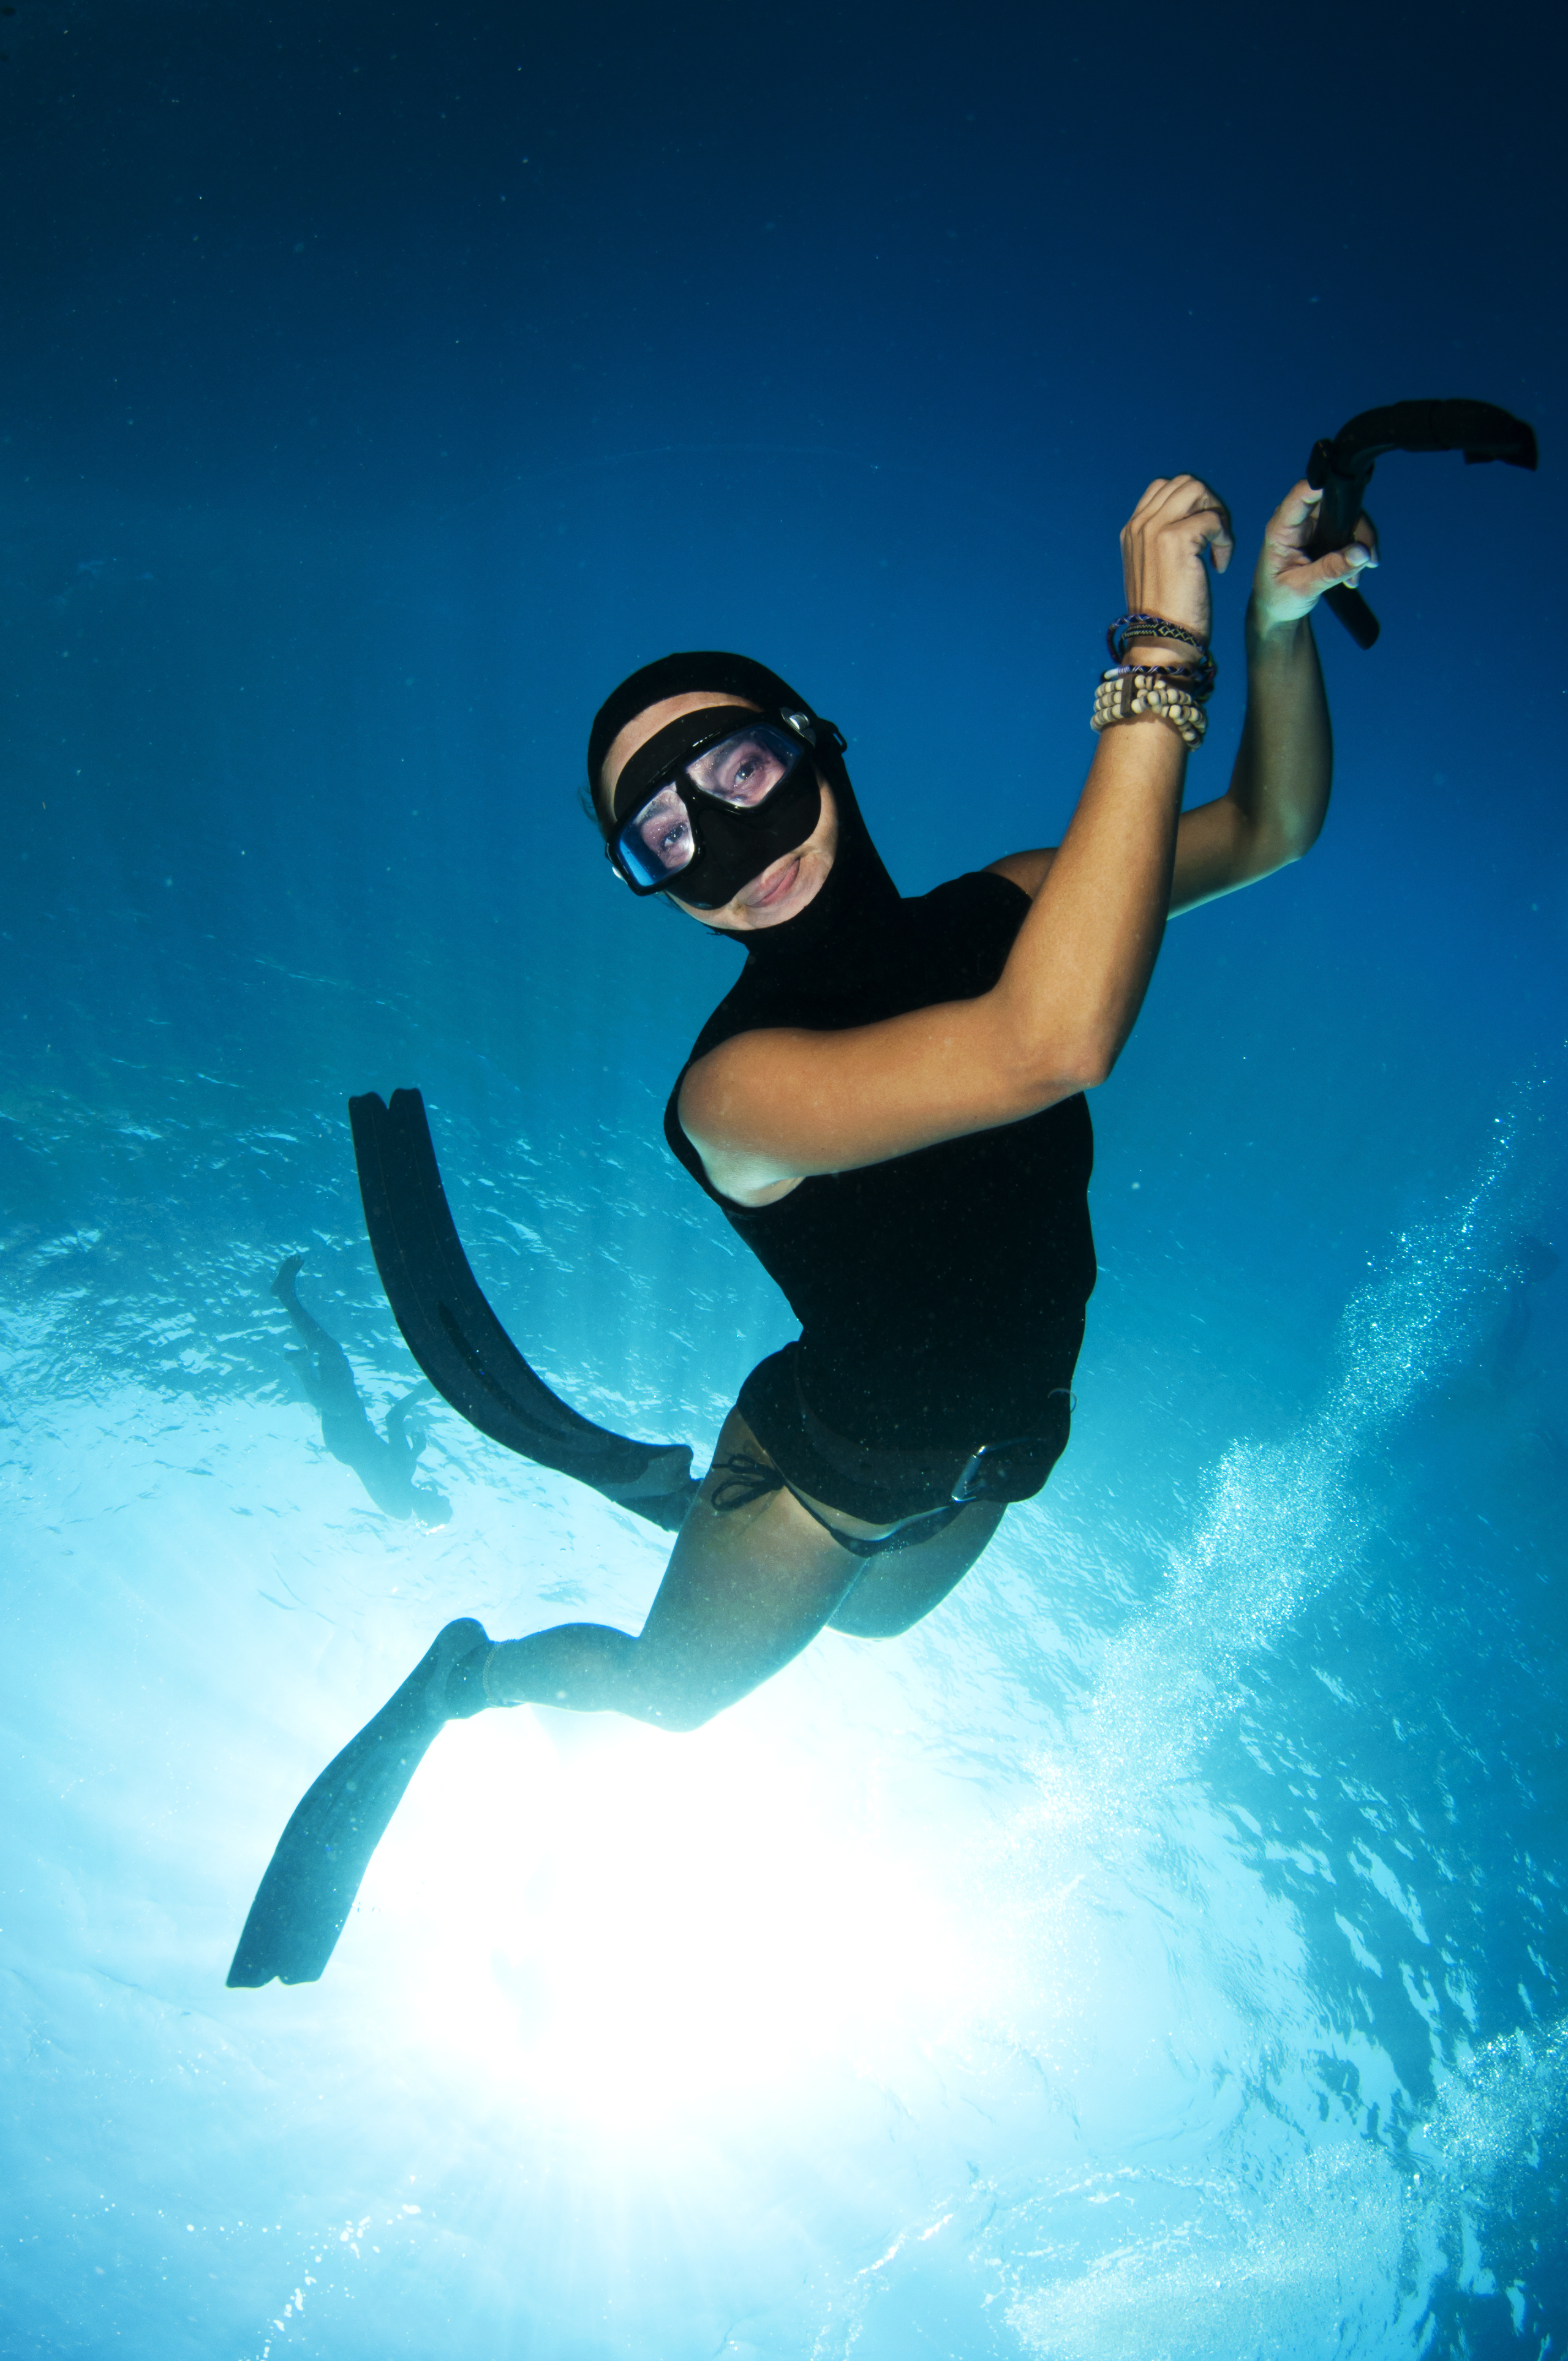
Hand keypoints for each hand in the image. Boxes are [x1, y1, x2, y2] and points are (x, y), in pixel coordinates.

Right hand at [1120, 475, 1234, 647]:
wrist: (1161, 642)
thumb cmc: (1165, 615)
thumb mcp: (1155, 570)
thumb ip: (1164, 541)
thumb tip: (1194, 519)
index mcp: (1132, 531)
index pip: (1164, 488)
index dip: (1192, 503)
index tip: (1201, 534)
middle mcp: (1140, 525)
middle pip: (1184, 483)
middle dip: (1209, 504)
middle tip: (1216, 537)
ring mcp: (1156, 529)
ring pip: (1198, 491)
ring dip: (1217, 516)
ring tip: (1218, 548)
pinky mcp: (1176, 539)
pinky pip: (1213, 519)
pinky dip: (1224, 541)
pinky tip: (1219, 566)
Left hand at [1251, 480, 1377, 632]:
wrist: (1277, 611)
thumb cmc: (1278, 598)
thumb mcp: (1302, 588)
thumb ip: (1330, 570)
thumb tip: (1362, 553)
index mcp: (1282, 528)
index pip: (1302, 493)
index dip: (1325, 485)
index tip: (1350, 494)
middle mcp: (1298, 521)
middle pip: (1334, 503)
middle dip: (1356, 527)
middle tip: (1369, 556)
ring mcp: (1313, 527)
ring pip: (1346, 518)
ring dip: (1360, 543)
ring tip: (1360, 573)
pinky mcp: (1325, 536)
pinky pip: (1349, 533)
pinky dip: (1358, 552)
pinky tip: (1355, 576)